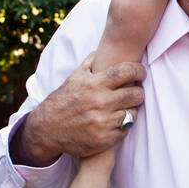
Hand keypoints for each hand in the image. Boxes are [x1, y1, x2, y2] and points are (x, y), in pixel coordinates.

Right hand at [13, 52, 145, 165]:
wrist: (47, 128)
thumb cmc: (64, 100)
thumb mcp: (75, 77)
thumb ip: (91, 62)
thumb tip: (104, 48)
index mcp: (95, 84)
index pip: (127, 71)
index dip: (139, 71)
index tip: (141, 74)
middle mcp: (100, 102)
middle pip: (136, 94)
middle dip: (138, 92)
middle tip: (135, 92)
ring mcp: (103, 122)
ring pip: (133, 114)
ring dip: (131, 110)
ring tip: (124, 108)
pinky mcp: (104, 139)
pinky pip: (125, 130)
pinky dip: (123, 126)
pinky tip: (115, 122)